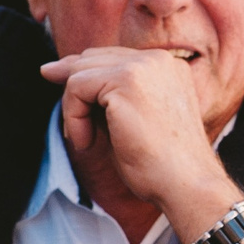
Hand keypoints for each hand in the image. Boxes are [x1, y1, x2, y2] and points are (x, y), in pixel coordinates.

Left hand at [41, 46, 239, 231]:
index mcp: (168, 67)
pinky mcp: (126, 81)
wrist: (186, 184)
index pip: (114, 58)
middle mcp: (158, 59)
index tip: (68, 99)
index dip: (85, 77)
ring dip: (73, 108)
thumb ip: (107, 94)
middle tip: (72, 124)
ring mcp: (143, 66)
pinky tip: (86, 143)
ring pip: (81, 71)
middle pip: (93, 58)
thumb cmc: (161, 163)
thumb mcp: (134, 118)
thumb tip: (56, 71)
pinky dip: (73, 117)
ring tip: (85, 140)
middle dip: (72, 87)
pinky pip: (77, 87)